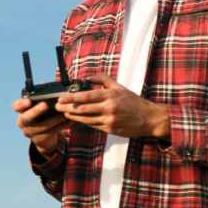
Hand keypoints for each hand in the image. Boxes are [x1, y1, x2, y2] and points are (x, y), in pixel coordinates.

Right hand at [12, 97, 69, 157]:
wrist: (42, 137)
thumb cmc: (40, 116)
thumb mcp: (38, 106)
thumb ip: (40, 95)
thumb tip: (44, 83)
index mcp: (22, 111)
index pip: (16, 106)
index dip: (21, 104)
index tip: (28, 101)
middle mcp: (23, 122)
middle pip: (26, 118)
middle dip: (35, 111)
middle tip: (45, 105)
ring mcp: (30, 132)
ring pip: (43, 126)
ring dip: (56, 119)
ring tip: (65, 112)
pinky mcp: (40, 139)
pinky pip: (52, 132)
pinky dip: (62, 125)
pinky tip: (70, 120)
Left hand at [55, 75, 170, 138]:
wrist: (150, 118)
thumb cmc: (134, 102)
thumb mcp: (120, 88)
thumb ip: (104, 80)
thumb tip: (88, 78)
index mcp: (111, 95)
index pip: (87, 96)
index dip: (72, 98)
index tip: (61, 98)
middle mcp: (109, 107)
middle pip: (83, 108)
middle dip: (67, 108)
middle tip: (57, 106)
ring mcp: (109, 120)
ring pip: (86, 119)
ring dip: (73, 116)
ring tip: (64, 113)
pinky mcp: (110, 129)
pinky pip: (93, 125)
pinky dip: (83, 122)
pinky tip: (76, 119)